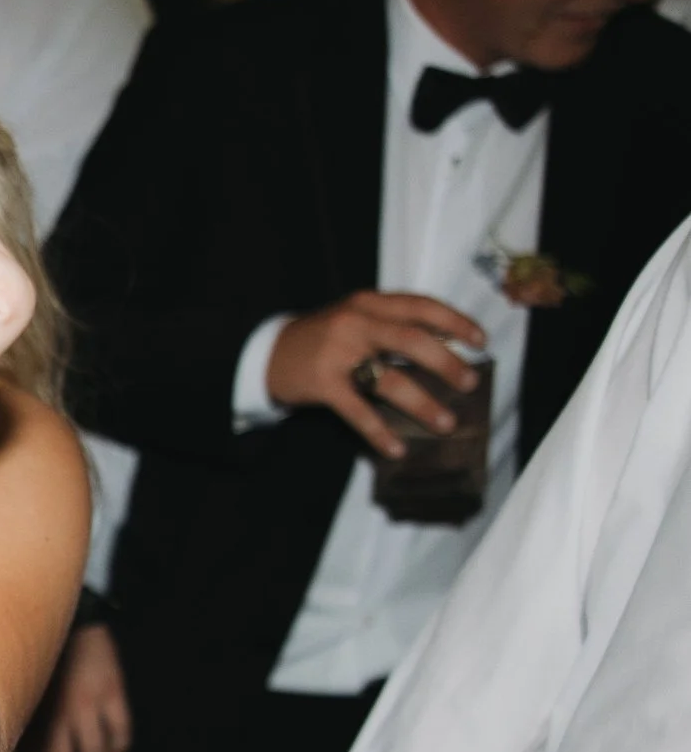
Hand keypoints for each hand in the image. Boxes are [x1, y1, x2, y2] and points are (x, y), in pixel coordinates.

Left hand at [25, 622, 130, 751]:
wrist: (72, 620)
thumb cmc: (45, 660)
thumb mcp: (29, 688)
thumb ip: (24, 717)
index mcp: (38, 710)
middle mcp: (62, 711)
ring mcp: (90, 702)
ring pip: (94, 750)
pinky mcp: (113, 691)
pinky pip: (120, 728)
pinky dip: (119, 746)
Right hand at [265, 291, 485, 458]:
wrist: (268, 354)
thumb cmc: (323, 339)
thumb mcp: (356, 319)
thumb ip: (393, 325)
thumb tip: (448, 349)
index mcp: (370, 303)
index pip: (421, 306)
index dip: (455, 322)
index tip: (482, 341)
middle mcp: (355, 322)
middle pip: (411, 340)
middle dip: (446, 363)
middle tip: (470, 382)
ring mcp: (337, 353)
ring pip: (389, 378)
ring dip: (422, 403)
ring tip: (446, 422)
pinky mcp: (322, 384)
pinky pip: (358, 411)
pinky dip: (379, 432)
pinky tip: (397, 449)